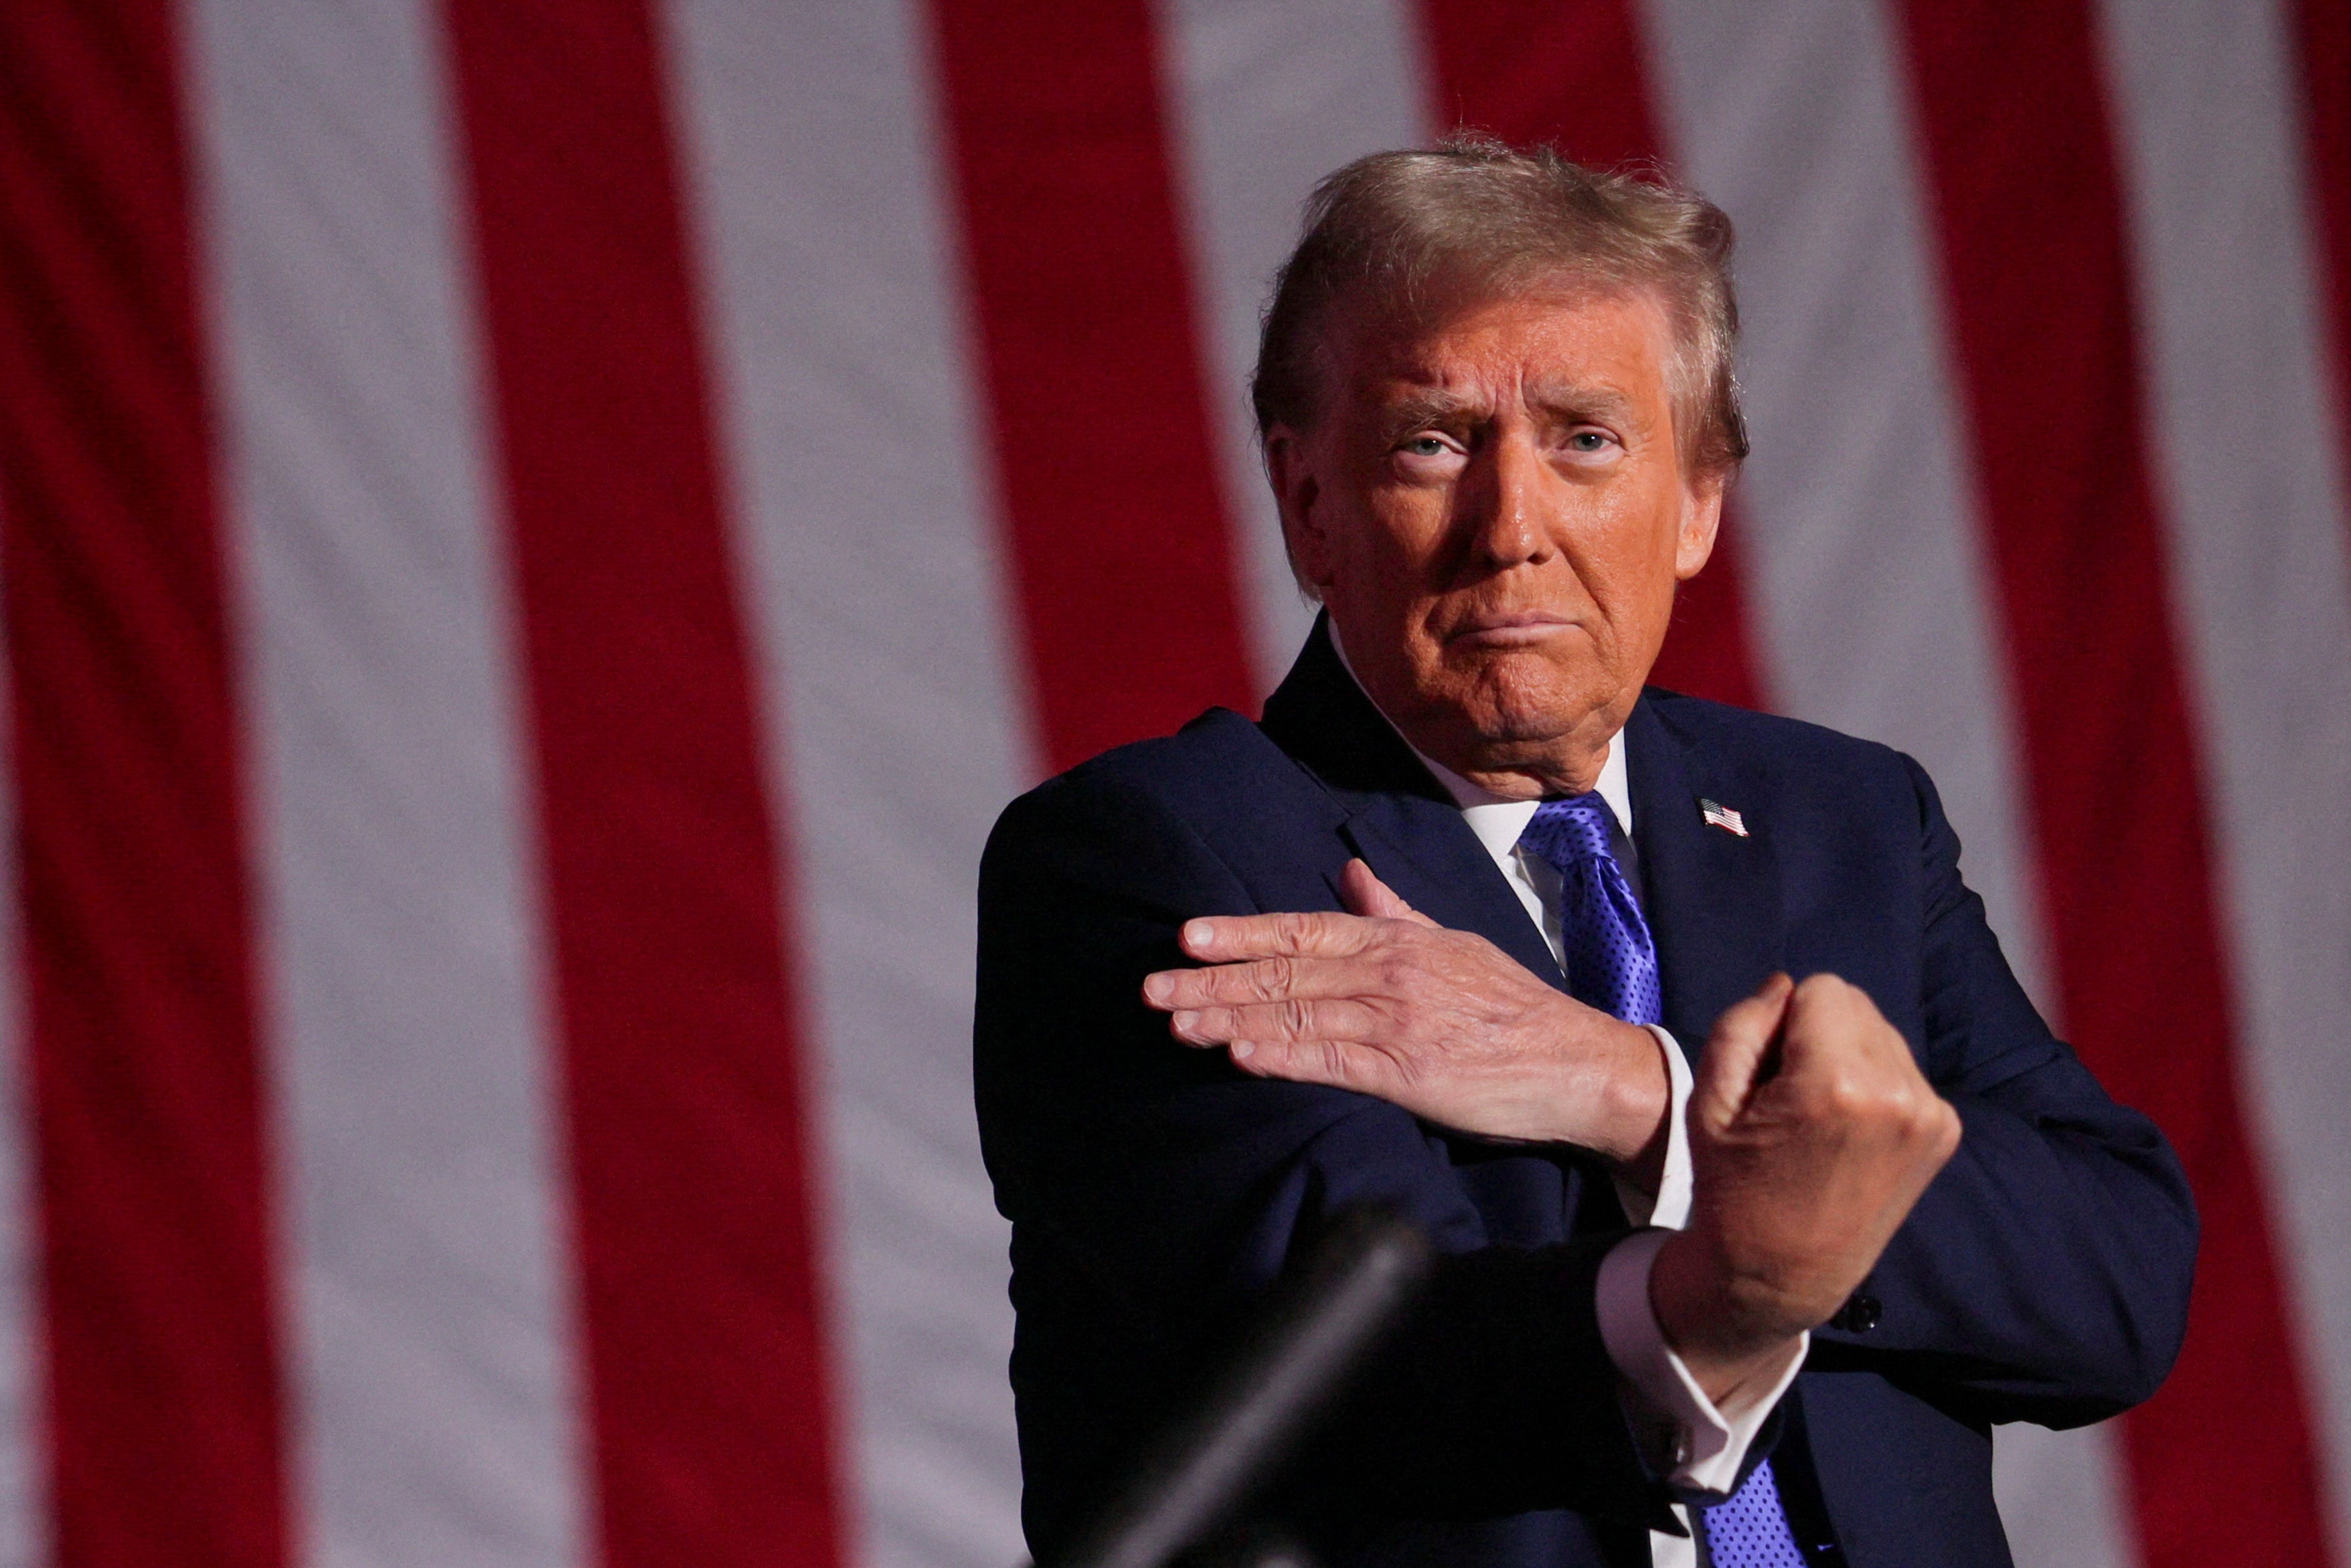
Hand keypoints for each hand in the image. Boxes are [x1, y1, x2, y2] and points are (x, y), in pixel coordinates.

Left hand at [1141, 859, 1670, 1174]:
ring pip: (1298, 1016)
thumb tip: (1351, 875)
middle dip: (1213, 981)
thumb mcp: (1453, 943)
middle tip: (1151, 987)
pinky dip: (1284, 1057)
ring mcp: (1398, 1023)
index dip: (1242, 933)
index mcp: (1397, 941)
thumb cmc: (1512, 1006)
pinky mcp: (1409, 1074)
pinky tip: (1240, 1056)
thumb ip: (1394, 913)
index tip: (1188, 936)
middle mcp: (1390, 974)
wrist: (1576, 1062)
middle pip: (1285, 974)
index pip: (1303, 930)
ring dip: (1231, 1020)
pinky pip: (1332, 1062)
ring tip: (1177, 1022)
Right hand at [1650, 973, 1961, 1403]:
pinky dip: (1876, 1084)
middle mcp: (1896, 1091)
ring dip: (1850, 1055)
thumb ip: (1741, 1026)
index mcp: (1835, 1082)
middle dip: (1821, 1032)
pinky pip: (1904, 1069)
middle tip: (1792, 1095)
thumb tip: (1785, 986)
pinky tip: (1850, 1129)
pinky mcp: (1944, 1131)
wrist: (1785, 1273)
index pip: (1821, 987)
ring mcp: (1929, 1114)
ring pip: (1882, 1033)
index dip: (1785, 1021)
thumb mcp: (1708, 1102)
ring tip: (1821, 1115)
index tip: (1770, 1073)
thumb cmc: (1734, 1186)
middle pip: (1856, 1004)